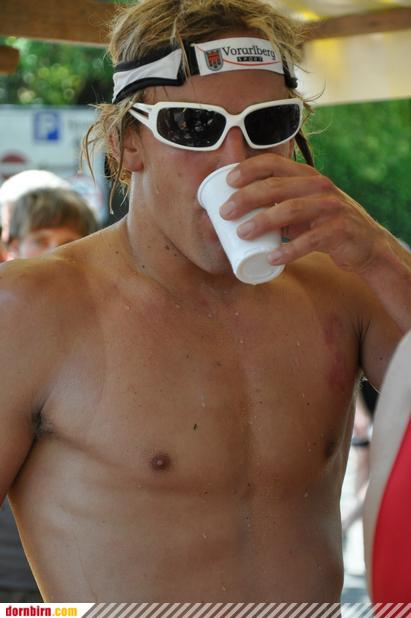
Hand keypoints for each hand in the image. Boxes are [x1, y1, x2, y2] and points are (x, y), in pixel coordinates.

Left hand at [219, 153, 387, 272]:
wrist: (365, 244)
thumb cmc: (323, 224)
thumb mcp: (301, 208)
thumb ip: (276, 204)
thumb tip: (234, 208)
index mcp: (306, 176)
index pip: (274, 162)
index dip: (249, 169)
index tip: (227, 182)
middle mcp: (319, 186)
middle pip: (277, 186)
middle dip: (247, 198)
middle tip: (225, 213)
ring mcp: (331, 208)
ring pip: (292, 209)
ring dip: (263, 221)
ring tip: (242, 233)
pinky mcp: (340, 231)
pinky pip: (311, 240)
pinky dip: (289, 250)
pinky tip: (272, 258)